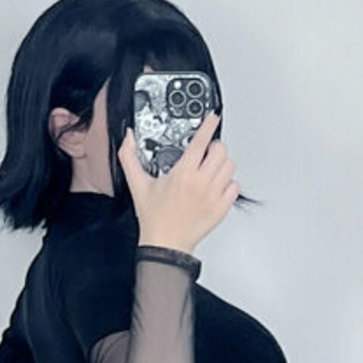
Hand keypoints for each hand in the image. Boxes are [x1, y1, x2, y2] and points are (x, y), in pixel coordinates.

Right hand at [118, 110, 238, 253]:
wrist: (165, 245)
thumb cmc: (154, 219)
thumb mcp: (138, 184)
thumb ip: (129, 157)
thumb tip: (128, 138)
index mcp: (182, 174)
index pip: (202, 141)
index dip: (209, 124)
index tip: (213, 118)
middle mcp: (200, 183)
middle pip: (221, 151)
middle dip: (214, 147)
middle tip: (207, 151)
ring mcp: (213, 196)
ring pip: (229, 167)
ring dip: (222, 163)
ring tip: (211, 168)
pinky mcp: (220, 209)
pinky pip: (234, 187)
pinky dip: (228, 183)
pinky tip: (217, 185)